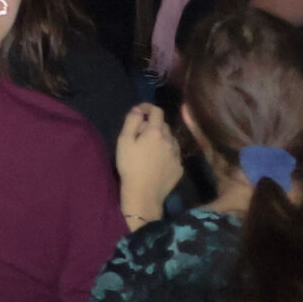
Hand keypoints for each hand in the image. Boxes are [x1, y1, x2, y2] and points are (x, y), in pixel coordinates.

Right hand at [115, 103, 181, 219]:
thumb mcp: (124, 141)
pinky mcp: (179, 168)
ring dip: (161, 138)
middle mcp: (169, 141)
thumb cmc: (130, 165)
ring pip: (170, 139)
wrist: (144, 194)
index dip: (147, 107)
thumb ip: (131, 122)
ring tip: (150, 147)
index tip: (138, 112)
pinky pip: (174, 153)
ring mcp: (176, 155)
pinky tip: (157, 160)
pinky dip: (166, 151)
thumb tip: (138, 110)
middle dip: (153, 124)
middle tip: (139, 133)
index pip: (157, 111)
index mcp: (155, 132)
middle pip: (164, 125)